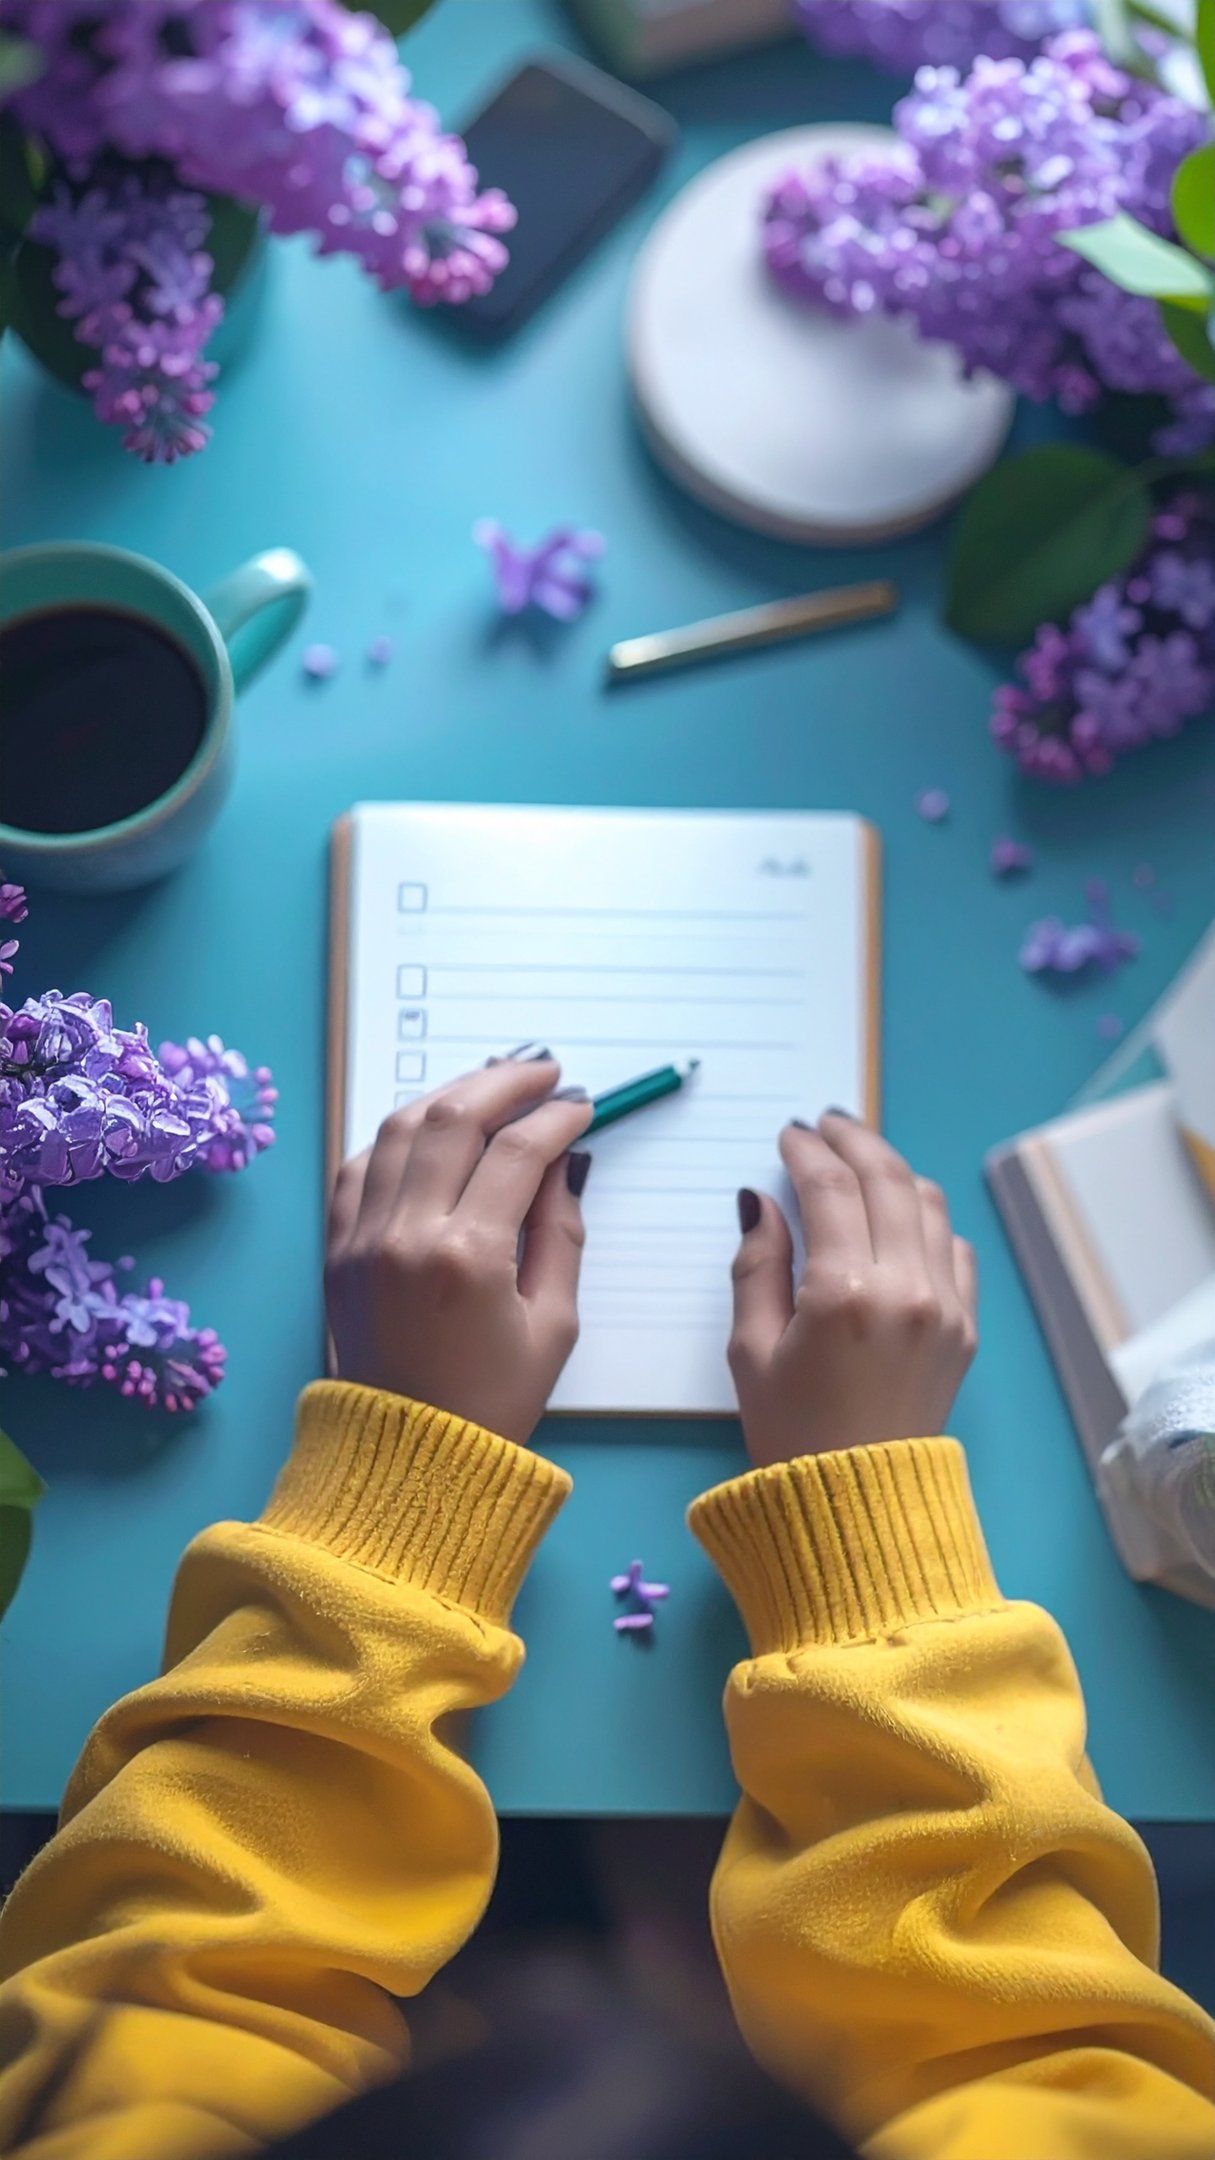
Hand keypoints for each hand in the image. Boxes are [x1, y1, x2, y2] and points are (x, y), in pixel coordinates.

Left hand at [325, 1060, 592, 1443]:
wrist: (409, 1460)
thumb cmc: (493, 1403)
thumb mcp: (555, 1324)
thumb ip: (562, 1233)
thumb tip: (562, 1163)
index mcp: (468, 1257)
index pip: (518, 1152)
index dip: (556, 1117)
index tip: (580, 1105)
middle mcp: (406, 1234)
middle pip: (454, 1118)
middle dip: (505, 1082)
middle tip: (542, 1071)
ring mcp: (362, 1237)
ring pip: (401, 1127)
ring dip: (450, 1094)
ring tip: (491, 1087)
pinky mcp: (336, 1249)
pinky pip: (359, 1165)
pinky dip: (397, 1136)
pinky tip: (431, 1129)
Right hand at [729, 1114, 976, 1468]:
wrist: (859, 1505)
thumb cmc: (790, 1432)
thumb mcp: (750, 1350)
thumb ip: (757, 1266)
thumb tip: (762, 1203)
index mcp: (844, 1294)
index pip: (830, 1189)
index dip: (806, 1151)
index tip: (788, 1134)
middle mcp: (905, 1288)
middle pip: (887, 1179)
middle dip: (853, 1140)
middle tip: (825, 1124)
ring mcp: (945, 1306)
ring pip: (929, 1204)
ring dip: (893, 1171)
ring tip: (861, 1161)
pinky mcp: (966, 1327)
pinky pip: (955, 1249)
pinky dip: (927, 1219)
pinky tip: (899, 1217)